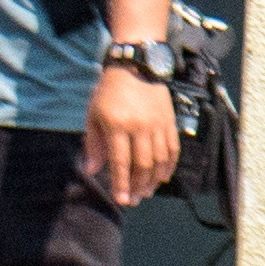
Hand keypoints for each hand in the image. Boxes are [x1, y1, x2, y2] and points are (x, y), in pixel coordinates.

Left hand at [82, 64, 178, 209]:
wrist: (136, 65)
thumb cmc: (108, 91)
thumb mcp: (93, 115)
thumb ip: (93, 144)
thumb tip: (93, 170)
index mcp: (118, 126)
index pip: (121, 162)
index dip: (121, 184)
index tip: (121, 200)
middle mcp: (140, 127)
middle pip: (143, 165)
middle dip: (138, 186)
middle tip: (134, 200)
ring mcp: (158, 124)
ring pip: (160, 159)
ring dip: (154, 179)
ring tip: (147, 192)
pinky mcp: (170, 120)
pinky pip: (172, 148)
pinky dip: (169, 165)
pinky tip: (163, 177)